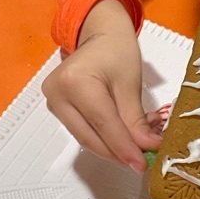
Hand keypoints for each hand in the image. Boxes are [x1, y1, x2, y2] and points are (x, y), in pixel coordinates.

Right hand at [42, 0, 162, 169]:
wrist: (100, 34)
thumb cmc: (117, 52)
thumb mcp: (130, 84)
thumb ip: (136, 120)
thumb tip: (147, 148)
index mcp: (76, 82)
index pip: (103, 124)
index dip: (124, 148)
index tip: (143, 164)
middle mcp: (57, 93)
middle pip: (90, 136)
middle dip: (117, 152)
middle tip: (142, 162)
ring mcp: (53, 101)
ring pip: (84, 137)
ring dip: (110, 148)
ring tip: (135, 151)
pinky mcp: (56, 107)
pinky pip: (81, 130)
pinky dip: (101, 139)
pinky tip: (120, 141)